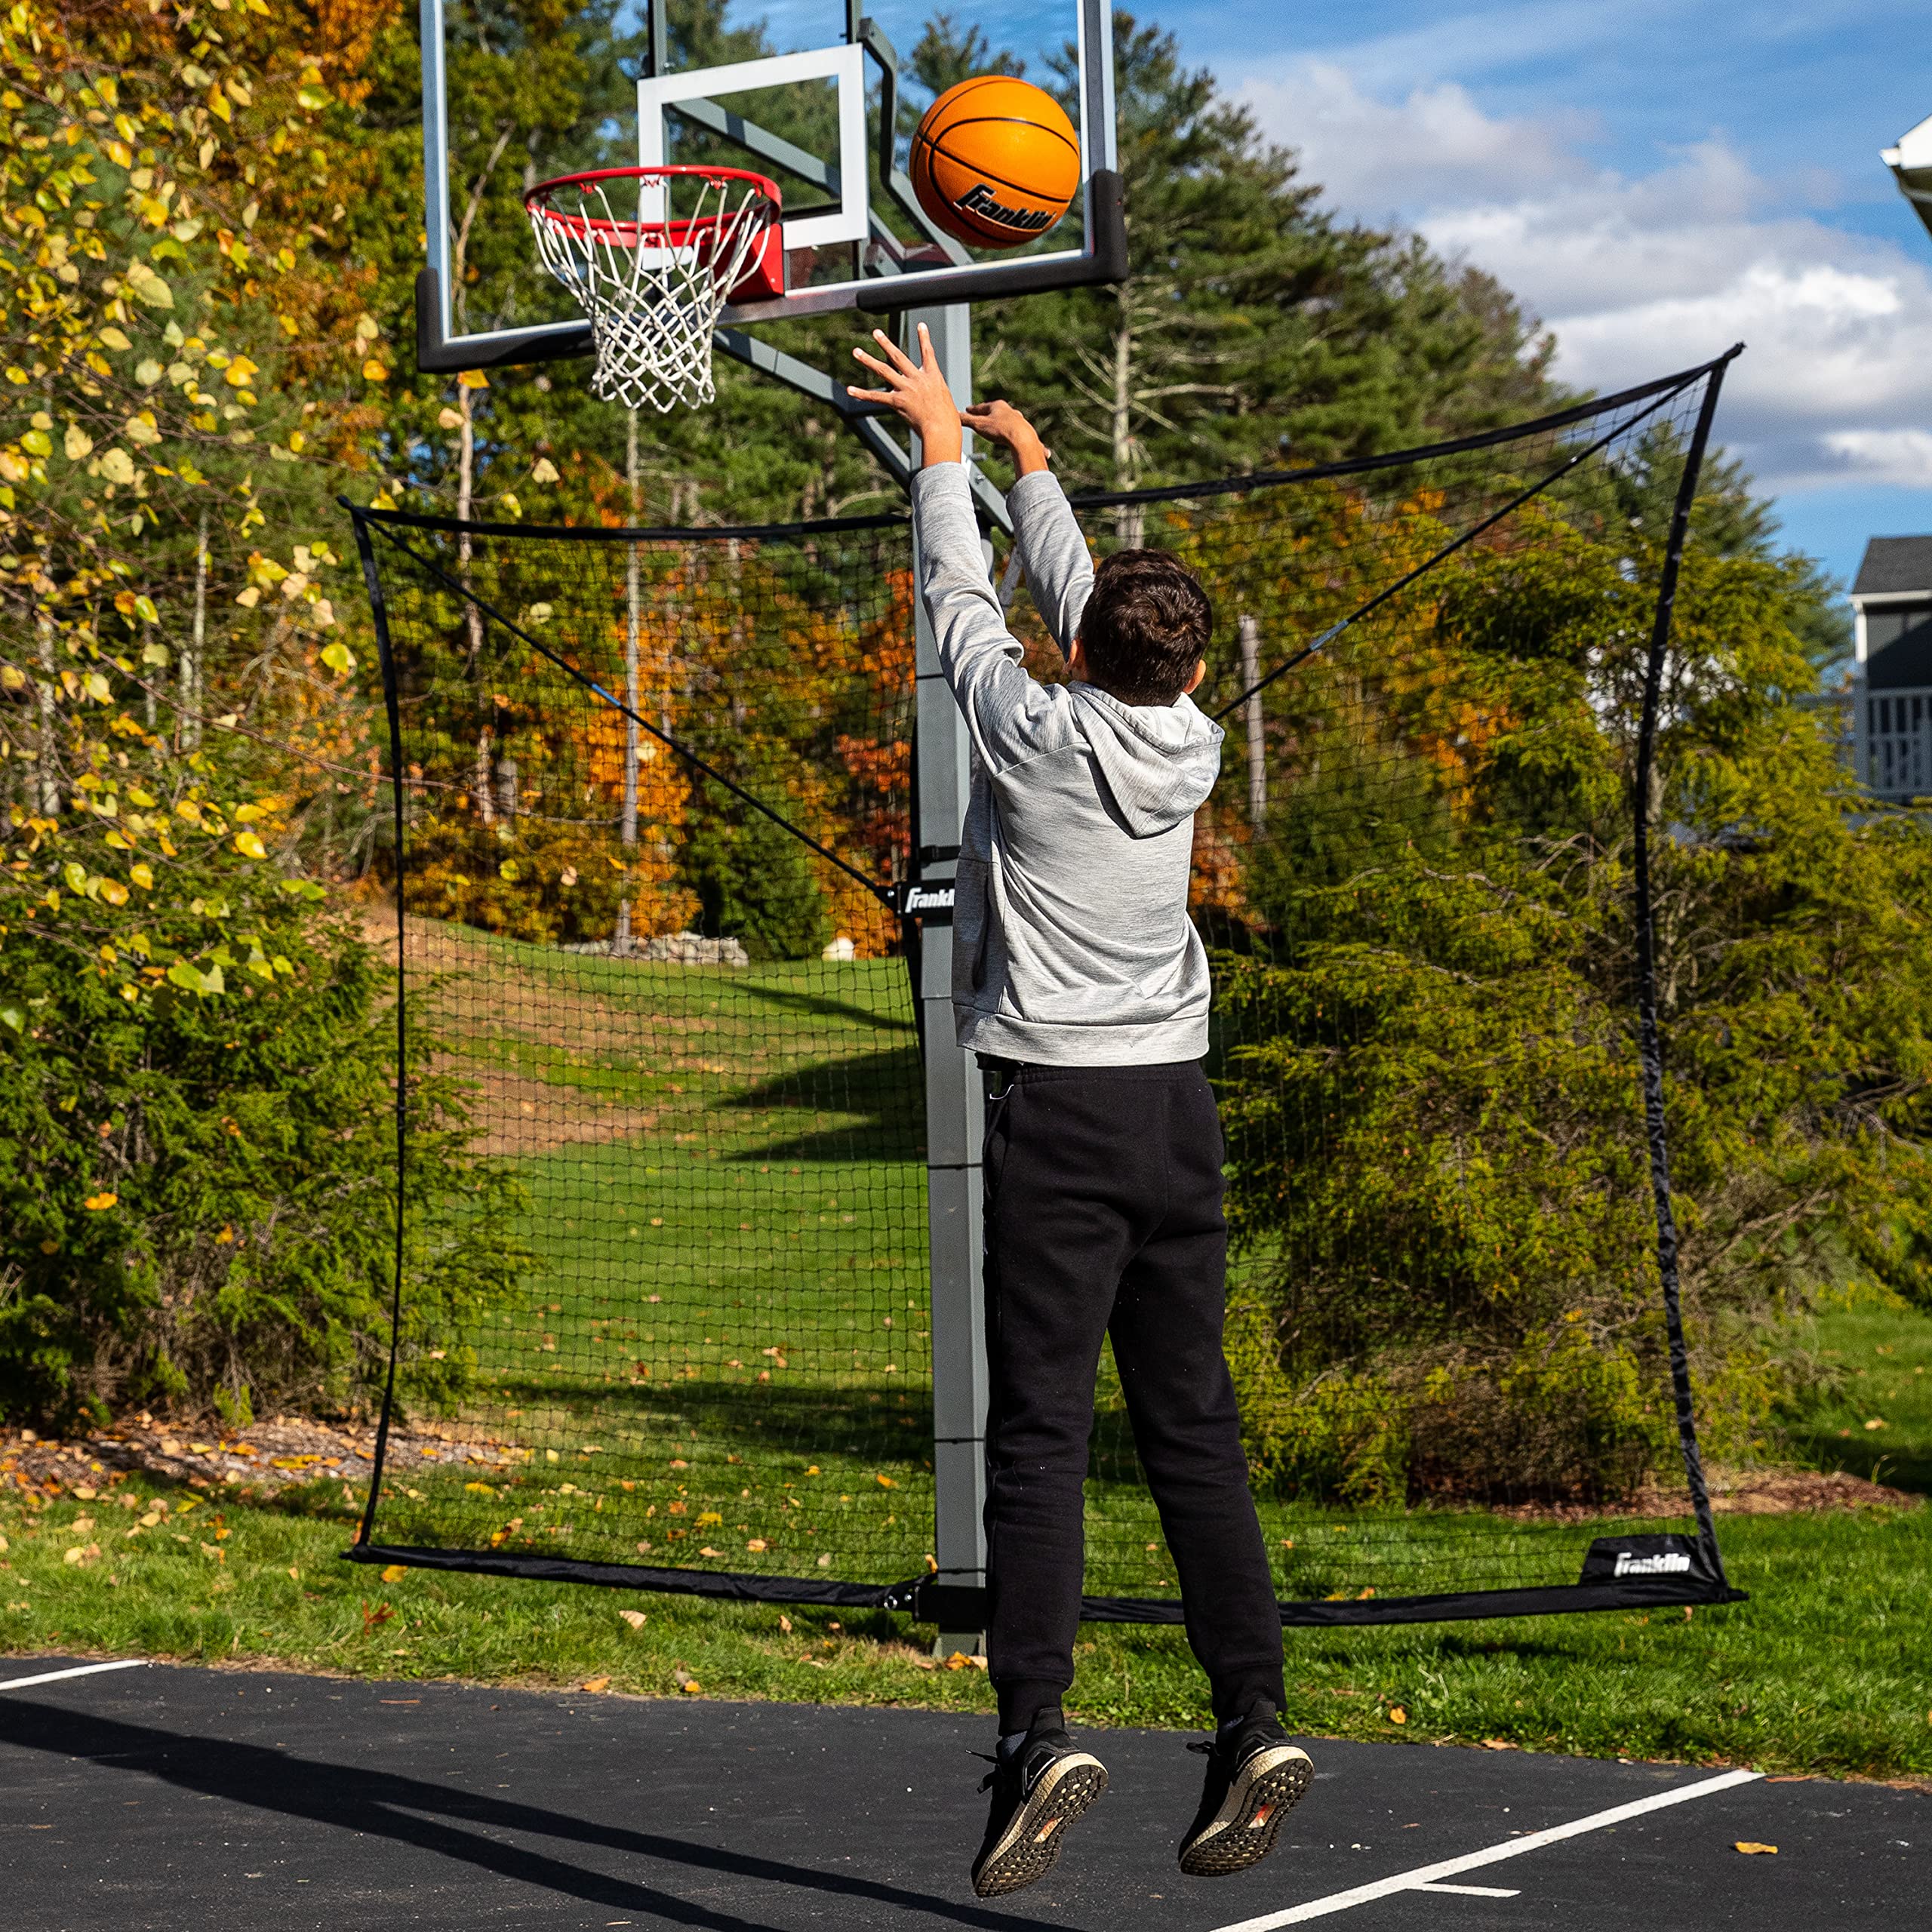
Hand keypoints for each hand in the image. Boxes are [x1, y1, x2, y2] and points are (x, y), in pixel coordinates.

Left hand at [848, 324, 962, 467]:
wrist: (942, 430)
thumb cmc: (948, 422)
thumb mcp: (946, 402)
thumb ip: (936, 397)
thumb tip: (935, 404)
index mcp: (932, 377)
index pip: (928, 353)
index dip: (924, 338)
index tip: (921, 326)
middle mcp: (917, 379)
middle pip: (898, 357)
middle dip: (885, 343)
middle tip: (876, 333)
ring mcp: (906, 389)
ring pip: (883, 371)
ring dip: (868, 360)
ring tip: (856, 351)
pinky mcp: (897, 402)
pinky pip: (876, 397)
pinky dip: (862, 394)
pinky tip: (850, 390)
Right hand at [962, 399, 1050, 475]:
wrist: (1023, 439)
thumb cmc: (1001, 430)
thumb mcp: (979, 425)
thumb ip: (967, 420)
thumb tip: (955, 415)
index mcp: (997, 405)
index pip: (981, 407)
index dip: (973, 410)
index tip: (968, 409)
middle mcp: (1008, 410)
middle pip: (994, 412)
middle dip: (986, 415)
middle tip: (980, 417)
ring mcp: (1017, 419)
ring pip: (1004, 419)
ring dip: (998, 422)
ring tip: (993, 426)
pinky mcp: (1023, 430)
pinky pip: (1012, 429)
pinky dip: (1007, 430)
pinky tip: (1007, 435)